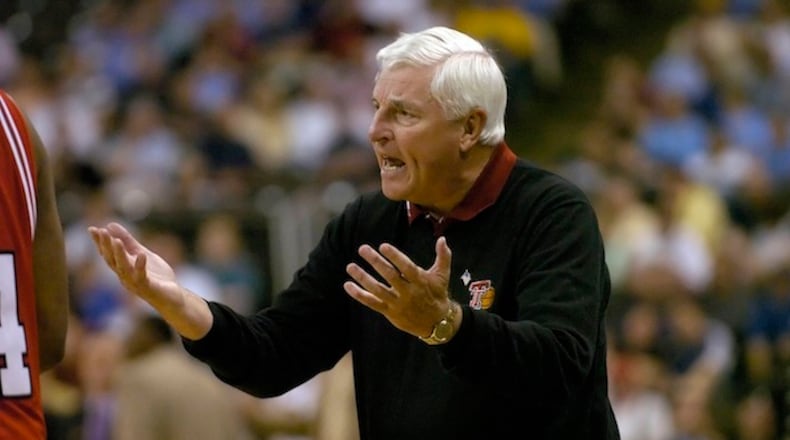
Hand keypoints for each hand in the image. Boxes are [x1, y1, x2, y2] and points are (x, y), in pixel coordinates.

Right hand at [88, 222, 212, 339]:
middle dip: (106, 246)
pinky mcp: (148, 288)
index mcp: (122, 268)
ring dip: (119, 255)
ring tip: (116, 241)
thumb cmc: (157, 276)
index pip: (108, 254)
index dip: (99, 242)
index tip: (92, 229)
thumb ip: (128, 241)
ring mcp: (135, 283)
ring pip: (123, 269)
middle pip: (112, 260)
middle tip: (101, 232)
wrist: (173, 297)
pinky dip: (140, 266)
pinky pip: (142, 277)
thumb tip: (110, 225)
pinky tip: (141, 255)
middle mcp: (125, 276)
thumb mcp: (142, 253)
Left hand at [344, 236, 456, 338]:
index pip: (406, 267)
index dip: (395, 256)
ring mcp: (397, 303)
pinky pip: (372, 303)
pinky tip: (348, 285)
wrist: (438, 323)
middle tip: (362, 249)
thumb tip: (442, 238)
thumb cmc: (438, 294)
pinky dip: (359, 295)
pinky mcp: (390, 312)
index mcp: (420, 280)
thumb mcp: (443, 275)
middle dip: (375, 261)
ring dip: (362, 278)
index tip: (383, 246)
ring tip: (350, 266)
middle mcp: (408, 292)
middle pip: (389, 276)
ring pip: (377, 289)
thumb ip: (443, 256)